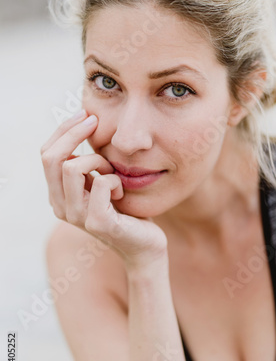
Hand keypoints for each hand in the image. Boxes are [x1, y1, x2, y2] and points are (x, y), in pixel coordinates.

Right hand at [40, 110, 167, 269]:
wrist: (144, 245)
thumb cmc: (125, 210)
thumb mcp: (101, 182)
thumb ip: (87, 165)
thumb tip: (83, 125)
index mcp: (58, 196)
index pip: (46, 155)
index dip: (63, 131)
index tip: (85, 115)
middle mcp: (61, 207)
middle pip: (51, 158)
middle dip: (73, 133)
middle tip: (95, 122)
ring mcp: (77, 217)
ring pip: (72, 167)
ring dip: (98, 161)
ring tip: (112, 171)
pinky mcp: (98, 222)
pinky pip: (100, 182)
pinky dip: (114, 179)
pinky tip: (121, 190)